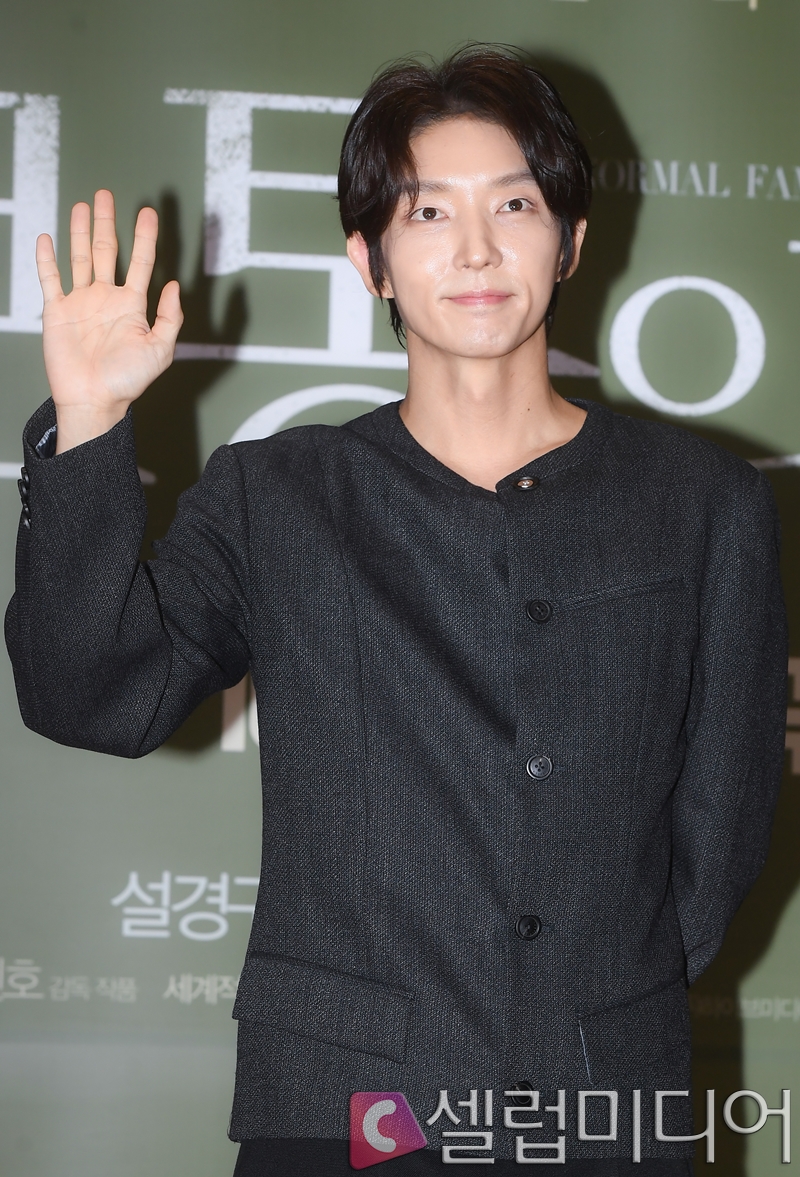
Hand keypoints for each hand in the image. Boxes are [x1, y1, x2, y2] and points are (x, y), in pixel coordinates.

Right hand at [35, 189, 182, 452]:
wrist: (94, 399)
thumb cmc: (128, 380)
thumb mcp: (160, 349)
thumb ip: (169, 317)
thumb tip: (174, 286)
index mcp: (131, 306)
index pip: (141, 262)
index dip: (145, 237)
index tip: (148, 213)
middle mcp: (106, 299)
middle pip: (108, 251)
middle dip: (108, 223)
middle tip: (107, 195)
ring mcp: (81, 303)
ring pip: (80, 257)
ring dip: (81, 231)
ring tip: (84, 206)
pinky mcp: (57, 311)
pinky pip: (50, 279)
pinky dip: (47, 259)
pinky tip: (46, 238)